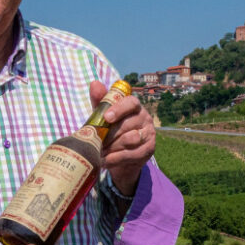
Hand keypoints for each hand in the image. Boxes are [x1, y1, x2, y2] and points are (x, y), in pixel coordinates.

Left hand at [90, 80, 154, 194]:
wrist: (119, 156)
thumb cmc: (111, 131)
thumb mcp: (103, 116)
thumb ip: (100, 101)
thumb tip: (94, 83)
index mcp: (134, 106)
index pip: (131, 102)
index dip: (119, 109)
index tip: (106, 117)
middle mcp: (145, 117)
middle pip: (128, 124)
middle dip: (109, 134)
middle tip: (95, 141)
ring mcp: (149, 133)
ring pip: (130, 139)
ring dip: (112, 147)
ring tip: (99, 151)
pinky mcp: (150, 149)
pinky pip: (132, 154)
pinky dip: (116, 158)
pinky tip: (106, 161)